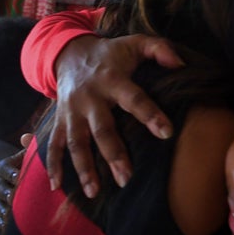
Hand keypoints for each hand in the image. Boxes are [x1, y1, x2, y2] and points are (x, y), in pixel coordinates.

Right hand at [0, 133, 31, 230]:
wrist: (34, 185)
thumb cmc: (34, 165)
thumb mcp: (33, 155)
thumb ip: (32, 146)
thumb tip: (25, 137)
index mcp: (4, 167)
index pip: (3, 168)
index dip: (9, 172)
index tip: (18, 176)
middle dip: (6, 193)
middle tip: (14, 197)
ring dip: (5, 210)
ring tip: (13, 215)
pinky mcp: (2, 213)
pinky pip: (0, 220)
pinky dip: (5, 223)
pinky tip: (11, 227)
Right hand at [48, 33, 183, 197]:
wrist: (68, 52)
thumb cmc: (111, 53)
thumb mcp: (135, 42)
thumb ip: (159, 49)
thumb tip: (180, 63)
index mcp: (112, 79)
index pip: (134, 98)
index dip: (150, 114)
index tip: (166, 132)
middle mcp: (90, 97)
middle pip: (102, 129)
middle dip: (113, 154)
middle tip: (127, 178)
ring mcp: (72, 111)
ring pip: (76, 142)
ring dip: (83, 168)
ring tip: (94, 191)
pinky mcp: (59, 120)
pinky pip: (53, 144)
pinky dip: (53, 165)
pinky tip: (57, 187)